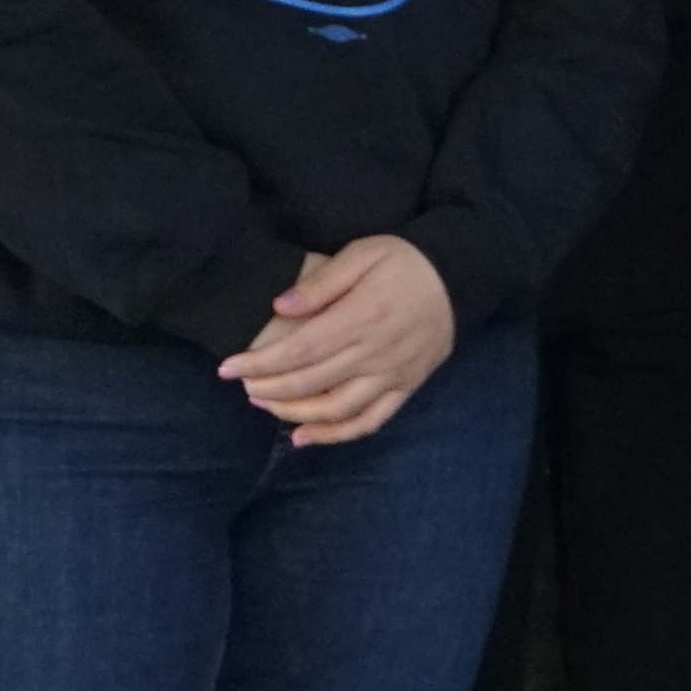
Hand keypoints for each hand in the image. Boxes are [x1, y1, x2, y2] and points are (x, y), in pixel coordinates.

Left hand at [221, 238, 458, 444]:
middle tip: (241, 385)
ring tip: (265, 405)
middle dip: (267, 387)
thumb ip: (322, 281)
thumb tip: (280, 308)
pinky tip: (305, 438)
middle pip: (311, 381)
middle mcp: (376, 352)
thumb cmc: (407, 261)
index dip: (259, 363)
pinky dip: (336, 435)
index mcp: (362, 317)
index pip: (299, 349)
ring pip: (336, 408)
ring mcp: (393, 374)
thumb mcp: (363, 253)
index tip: (227, 368)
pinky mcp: (406, 386)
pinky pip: (370, 420)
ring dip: (294, 413)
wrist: (462, 277)